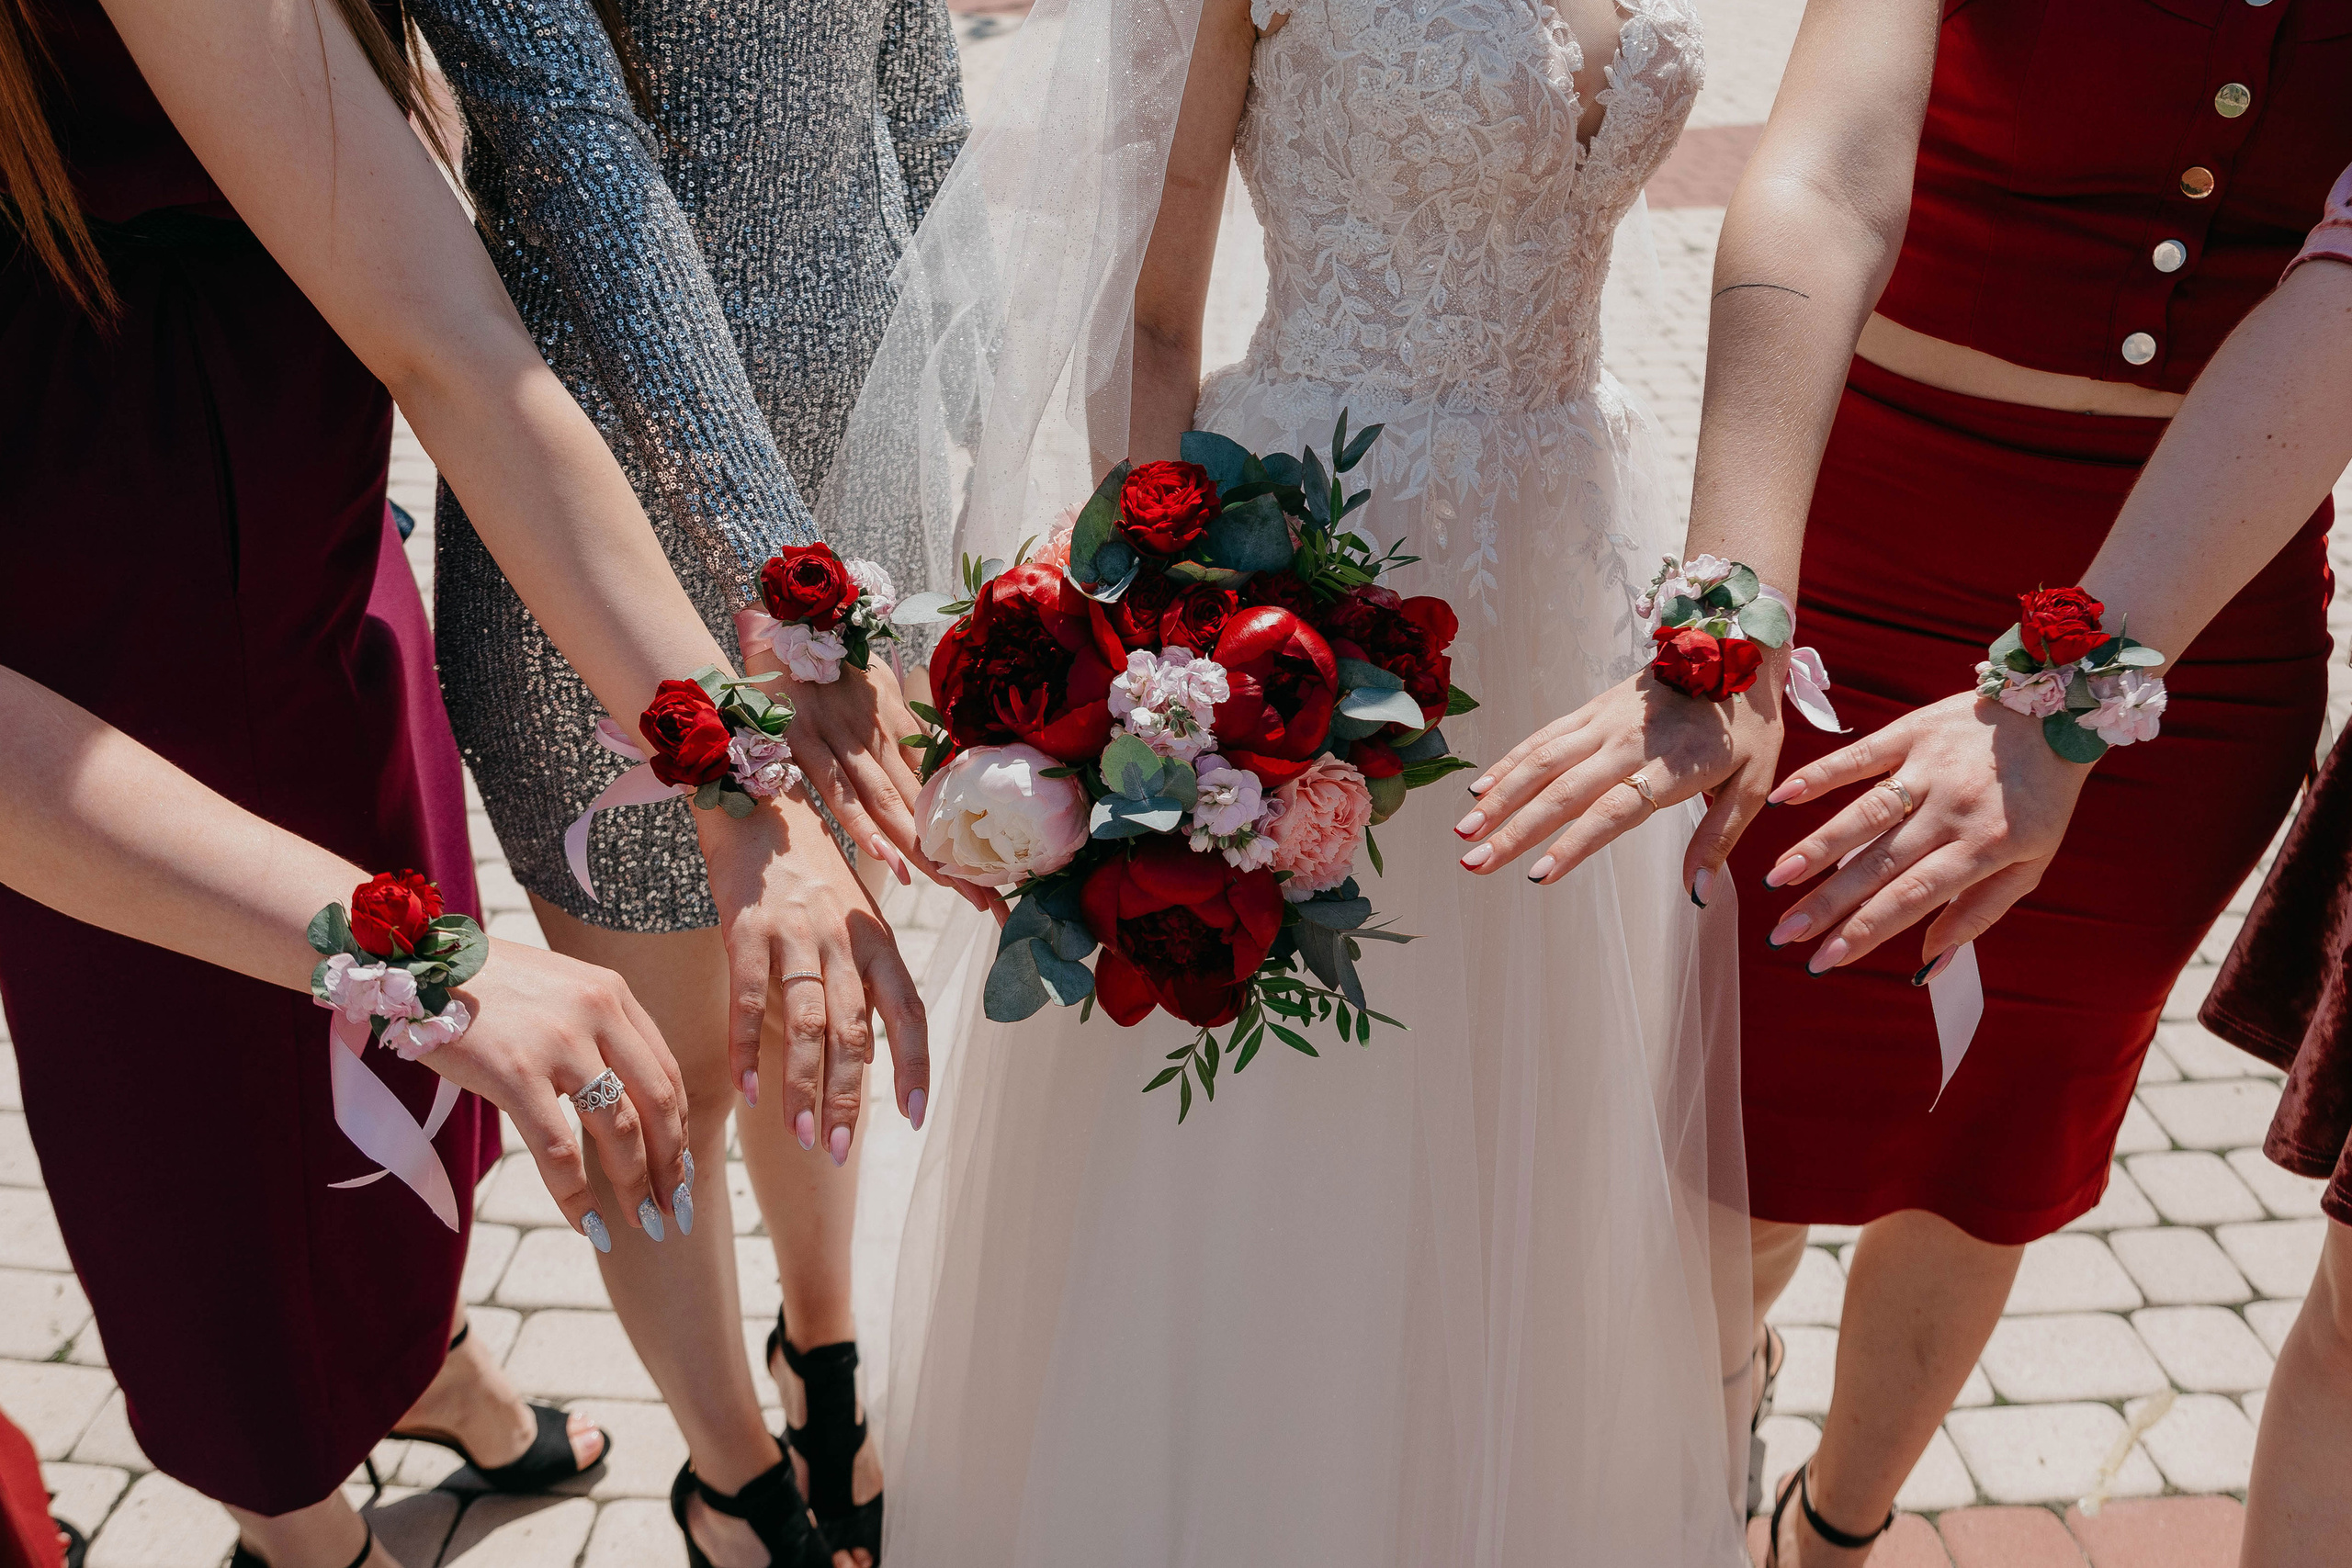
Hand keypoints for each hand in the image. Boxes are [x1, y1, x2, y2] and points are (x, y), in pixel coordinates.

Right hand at [434, 938, 688, 1245]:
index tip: (679, 1167)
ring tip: (643, 1222)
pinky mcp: (515, 1074)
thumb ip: (595, 1032)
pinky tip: (589, 1226)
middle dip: (671, 1165)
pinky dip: (578, 1197)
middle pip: (658, 1104)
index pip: (667, 1072)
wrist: (416, 961)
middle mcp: (598, 1014)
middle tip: (674, 1209)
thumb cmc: (486, 986)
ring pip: (620, 1131)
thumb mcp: (558, 992)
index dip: (680, 1128)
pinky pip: (559, 1151)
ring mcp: (559, 1043)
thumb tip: (623, 1097)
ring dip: (636, 1186)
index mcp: (613, 995)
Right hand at [696, 791, 927, 1163]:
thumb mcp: (849, 918)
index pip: (907, 1011)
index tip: (914, 1116)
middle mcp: (843, 938)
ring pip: (808, 1022)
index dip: (914, 1065)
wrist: (754, 803)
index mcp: (876, 939)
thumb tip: (872, 1052)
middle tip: (839, 1151)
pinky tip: (747, 1090)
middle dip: (850, 1096)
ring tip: (803, 1137)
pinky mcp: (745, 928)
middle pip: (855, 1029)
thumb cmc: (806, 871)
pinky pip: (749, 999)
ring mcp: (795, 933)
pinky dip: (748, 1049)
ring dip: (805, 1085)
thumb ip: (862, 978)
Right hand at [743, 626, 996, 913]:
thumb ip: (899, 727)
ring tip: (956, 890)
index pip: (940, 789)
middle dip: (957, 858)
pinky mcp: (802, 742)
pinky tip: (887, 859)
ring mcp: (840, 740)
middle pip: (922, 808)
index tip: (1000, 873)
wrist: (780, 612)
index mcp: (896, 722)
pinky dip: (861, 825)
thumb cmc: (829, 650)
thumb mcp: (876, 685)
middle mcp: (874, 735)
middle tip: (993, 903)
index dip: (968, 832)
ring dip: (921, 852)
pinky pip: (836, 791)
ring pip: (887, 805)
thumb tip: (934, 769)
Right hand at [1456, 661, 1786, 899]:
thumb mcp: (1754, 784)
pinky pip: (1543, 736)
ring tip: (1465, 833)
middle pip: (1562, 792)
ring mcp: (1604, 721)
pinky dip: (1509, 762)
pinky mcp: (1592, 707)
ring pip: (1541, 761)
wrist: (1738, 647)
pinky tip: (1479, 788)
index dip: (1574, 844)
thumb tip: (1698, 895)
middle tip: (1476, 864)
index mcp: (1669, 767)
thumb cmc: (1749, 727)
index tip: (1538, 876)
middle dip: (1514, 831)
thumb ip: (1720, 839)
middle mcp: (1627, 742)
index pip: (1612, 811)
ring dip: (1499, 798)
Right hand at [1758, 691, 2092, 975]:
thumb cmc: (2041, 800)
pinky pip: (1860, 755)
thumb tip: (1929, 964)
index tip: (1826, 959)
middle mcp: (1954, 809)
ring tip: (1777, 880)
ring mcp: (1930, 768)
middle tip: (1784, 934)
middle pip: (1880, 863)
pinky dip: (1820, 775)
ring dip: (1817, 848)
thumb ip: (1979, 914)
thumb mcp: (2030, 864)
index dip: (1867, 929)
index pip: (1913, 896)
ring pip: (1865, 814)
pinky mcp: (1912, 732)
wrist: (2058, 713)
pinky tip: (1782, 799)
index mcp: (1986, 846)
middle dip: (1827, 903)